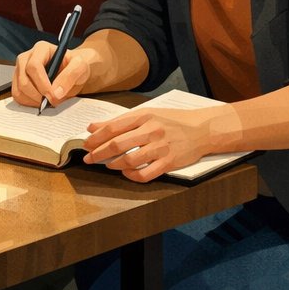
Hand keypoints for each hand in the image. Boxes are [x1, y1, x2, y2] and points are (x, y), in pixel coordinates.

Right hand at [12, 41, 95, 107]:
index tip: (53, 96)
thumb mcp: (81, 67)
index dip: (42, 83)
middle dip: (38, 95)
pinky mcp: (18, 82)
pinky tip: (41, 101)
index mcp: (41, 49)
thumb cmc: (77, 66)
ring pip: (19, 90)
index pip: (33, 66)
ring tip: (48, 101)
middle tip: (52, 101)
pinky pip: (18, 96)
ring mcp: (20, 70)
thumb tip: (56, 92)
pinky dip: (29, 103)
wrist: (74, 72)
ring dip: (33, 100)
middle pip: (23, 79)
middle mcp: (27, 58)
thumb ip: (70, 76)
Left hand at [81, 106, 228, 181]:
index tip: (86, 144)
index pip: (113, 127)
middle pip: (118, 144)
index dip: (96, 137)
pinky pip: (146, 174)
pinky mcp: (170, 163)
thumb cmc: (171, 120)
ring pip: (130, 159)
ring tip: (107, 165)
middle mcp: (151, 131)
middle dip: (99, 152)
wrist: (202, 129)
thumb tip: (92, 127)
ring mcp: (161, 148)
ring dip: (114, 164)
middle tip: (89, 158)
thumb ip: (120, 121)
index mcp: (143, 116)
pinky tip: (126, 173)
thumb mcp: (146, 114)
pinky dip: (132, 175)